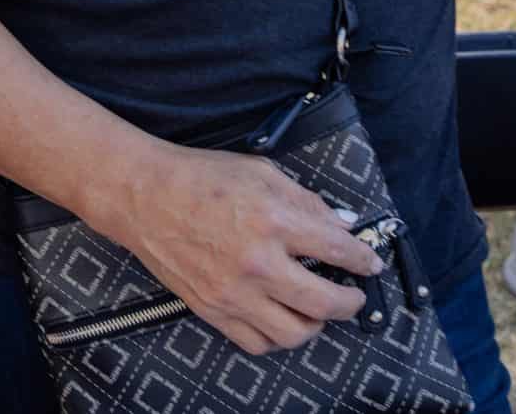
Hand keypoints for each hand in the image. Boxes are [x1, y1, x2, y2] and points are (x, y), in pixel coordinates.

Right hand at [100, 143, 382, 355]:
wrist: (144, 197)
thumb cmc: (200, 178)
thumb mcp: (262, 172)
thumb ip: (306, 200)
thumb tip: (342, 225)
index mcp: (272, 220)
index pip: (337, 250)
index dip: (363, 259)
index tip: (371, 263)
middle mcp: (257, 262)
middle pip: (325, 302)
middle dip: (351, 302)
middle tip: (353, 296)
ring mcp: (234, 292)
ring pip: (294, 333)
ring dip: (315, 325)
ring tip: (316, 310)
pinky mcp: (212, 310)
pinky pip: (257, 343)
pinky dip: (277, 336)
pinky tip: (280, 317)